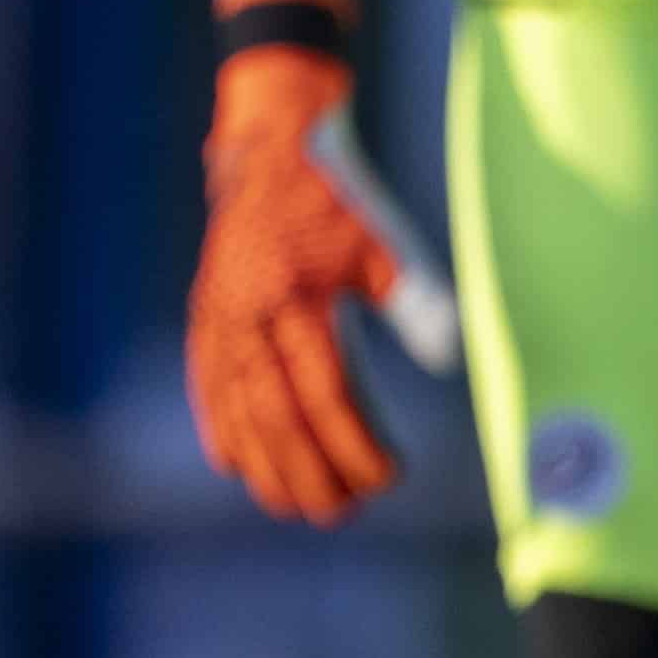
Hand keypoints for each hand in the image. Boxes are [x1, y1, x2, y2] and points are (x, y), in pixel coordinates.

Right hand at [184, 0, 462, 525]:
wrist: (271, 143)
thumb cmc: (340, 195)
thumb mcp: (384, 242)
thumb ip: (416, 300)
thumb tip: (450, 359)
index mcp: (296, 300)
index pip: (328, 393)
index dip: (356, 442)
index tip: (389, 477)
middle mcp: (248, 315)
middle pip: (278, 415)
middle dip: (308, 471)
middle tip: (339, 514)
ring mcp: (220, 315)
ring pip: (238, 407)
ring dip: (265, 462)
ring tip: (290, 506)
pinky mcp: (207, 311)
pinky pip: (208, 382)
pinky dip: (219, 425)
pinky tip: (232, 463)